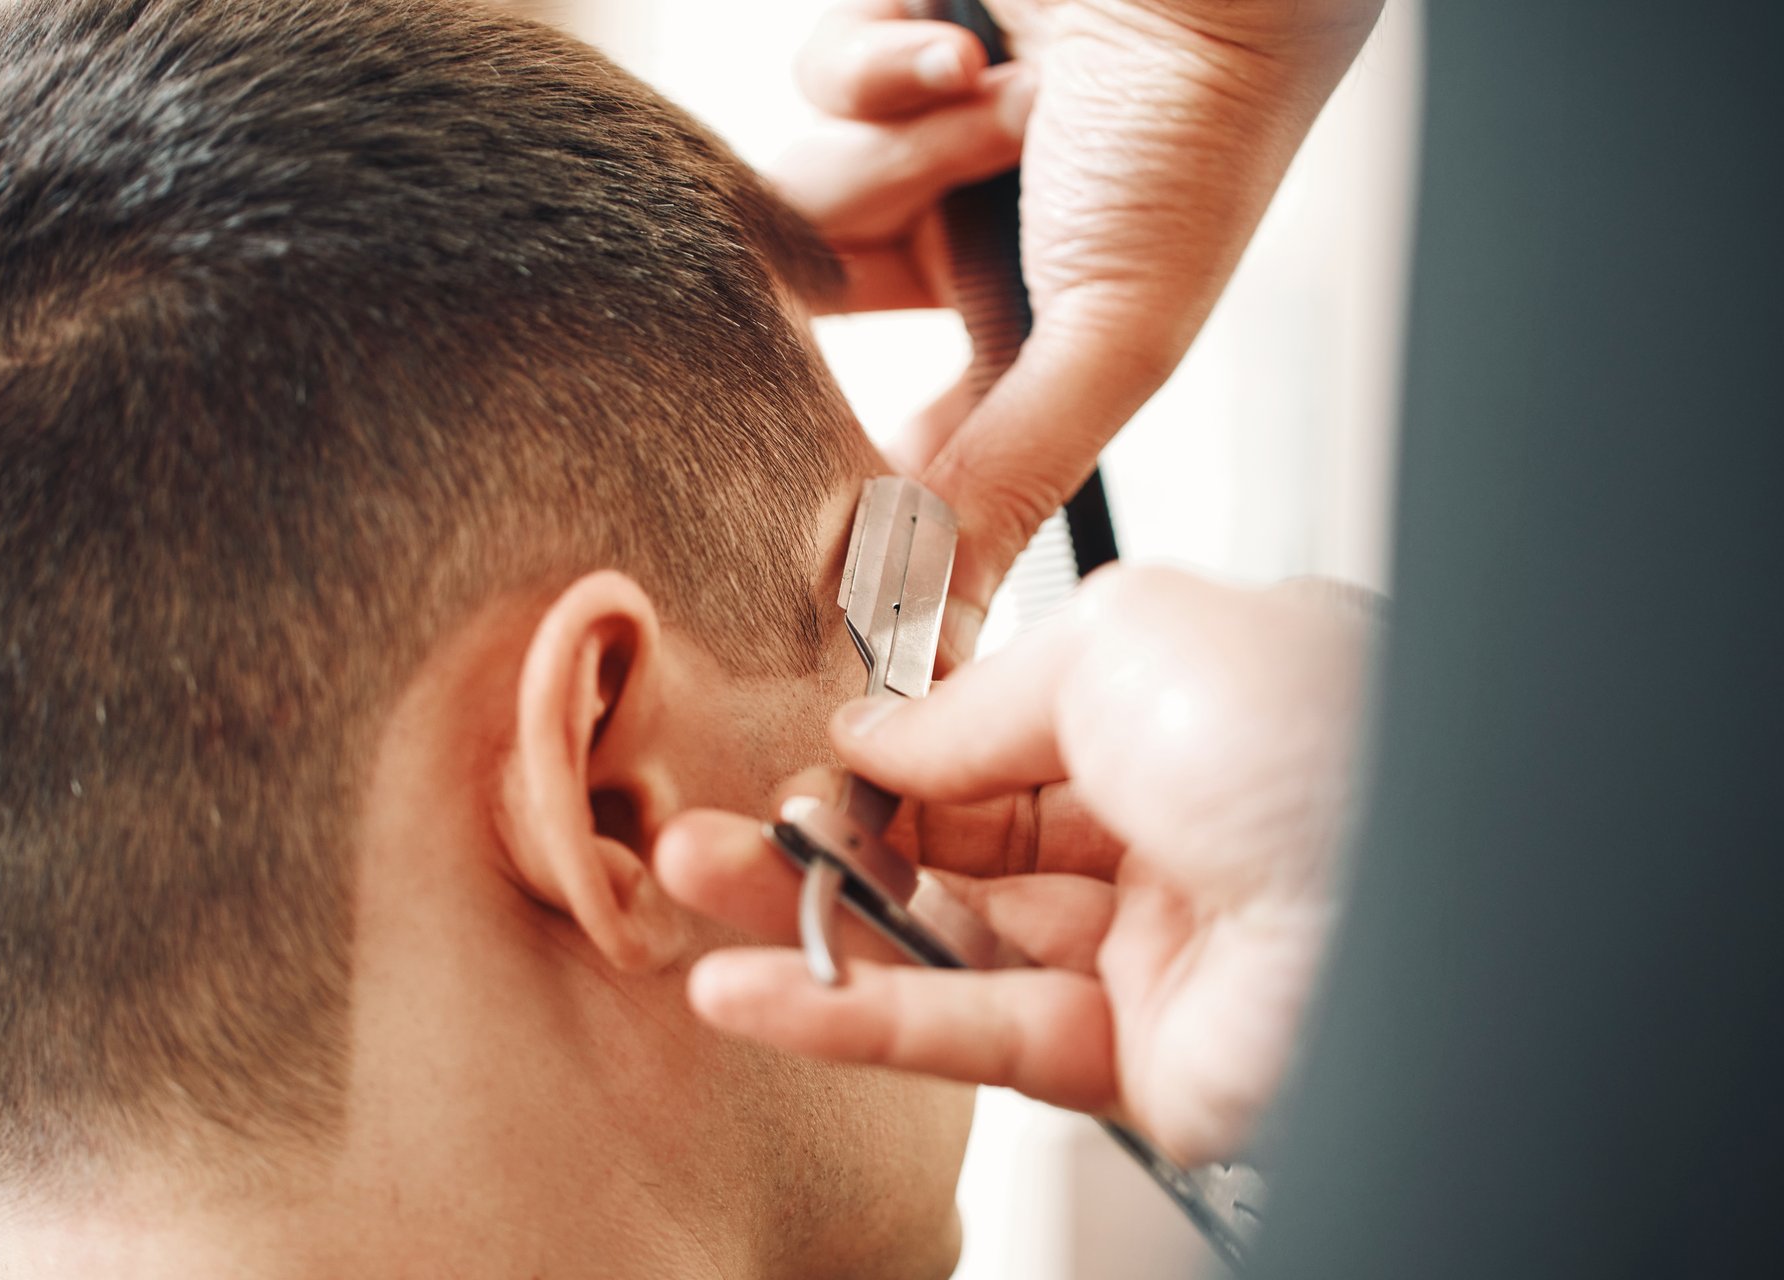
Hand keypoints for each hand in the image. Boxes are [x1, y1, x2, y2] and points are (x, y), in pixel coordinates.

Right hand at [657, 566, 1374, 1162]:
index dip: (900, 743)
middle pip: (963, 838)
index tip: (804, 744)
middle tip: (719, 817)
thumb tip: (871, 741)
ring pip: (947, 939)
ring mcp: (1150, 952)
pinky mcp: (1128, 1061)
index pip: (1007, 734)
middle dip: (834, 827)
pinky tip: (750, 989)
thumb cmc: (1308, 735)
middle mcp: (1170, 830)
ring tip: (692, 885)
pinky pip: (967, 1035)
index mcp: (1189, 713)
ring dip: (815, 918)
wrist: (1411, 906)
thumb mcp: (1118, 639)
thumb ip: (976, 699)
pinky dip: (848, 1015)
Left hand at [776, 0, 1383, 659]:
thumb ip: (1012, 480)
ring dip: (901, 151)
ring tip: (1000, 109)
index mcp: (1034, 329)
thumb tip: (938, 626)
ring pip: (810, 192)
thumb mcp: (1111, 333)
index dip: (864, 471)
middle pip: (831, 310)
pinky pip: (816, 86)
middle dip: (860, 270)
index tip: (806, 518)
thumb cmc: (1193, 130)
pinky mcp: (886, 54)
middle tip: (899, 253)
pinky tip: (959, 41)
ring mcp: (923, 147)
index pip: (921, 438)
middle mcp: (971, 244)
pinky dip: (880, 62)